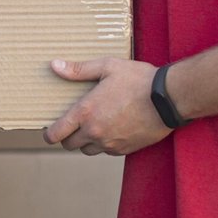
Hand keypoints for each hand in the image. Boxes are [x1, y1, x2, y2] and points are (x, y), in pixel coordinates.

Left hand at [43, 58, 168, 154]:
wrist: (168, 99)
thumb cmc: (138, 79)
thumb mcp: (107, 67)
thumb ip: (79, 69)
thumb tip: (54, 65)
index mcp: (86, 112)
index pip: (57, 133)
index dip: (49, 134)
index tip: (49, 132)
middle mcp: (95, 132)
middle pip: (70, 145)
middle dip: (67, 137)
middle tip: (72, 126)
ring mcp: (110, 143)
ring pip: (88, 150)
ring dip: (86, 142)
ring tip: (92, 126)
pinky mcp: (125, 149)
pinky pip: (107, 151)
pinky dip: (105, 144)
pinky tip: (111, 130)